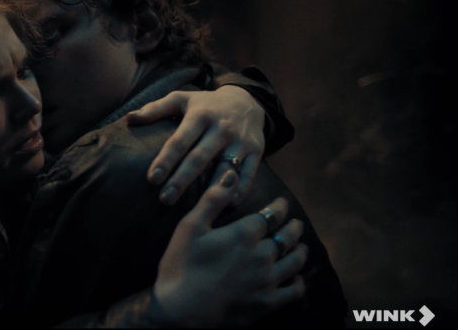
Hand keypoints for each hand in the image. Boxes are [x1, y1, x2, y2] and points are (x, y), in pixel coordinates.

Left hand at [126, 86, 265, 204]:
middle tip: (164, 200)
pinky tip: (226, 205)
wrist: (246, 101)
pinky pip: (249, 174)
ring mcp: (241, 141)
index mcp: (200, 115)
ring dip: (211, 190)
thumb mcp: (182, 99)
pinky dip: (239, 190)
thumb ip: (156, 108)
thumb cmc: (205, 105)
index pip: (180, 140)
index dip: (166, 160)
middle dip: (182, 180)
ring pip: (225, 169)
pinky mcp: (257, 151)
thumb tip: (129, 118)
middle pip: (200, 158)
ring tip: (196, 210)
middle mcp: (222, 128)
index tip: (152, 179)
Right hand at [150, 170, 307, 327]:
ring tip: (301, 245)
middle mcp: (262, 255)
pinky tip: (296, 277)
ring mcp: (268, 280)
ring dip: (300, 250)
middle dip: (293, 226)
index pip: (271, 215)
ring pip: (295, 260)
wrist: (181, 310)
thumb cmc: (181, 265)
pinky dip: (299, 281)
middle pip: (287, 236)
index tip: (282, 203)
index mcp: (244, 234)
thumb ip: (213, 199)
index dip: (279, 207)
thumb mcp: (190, 226)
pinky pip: (294, 290)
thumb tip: (230, 173)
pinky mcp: (268, 303)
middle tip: (295, 222)